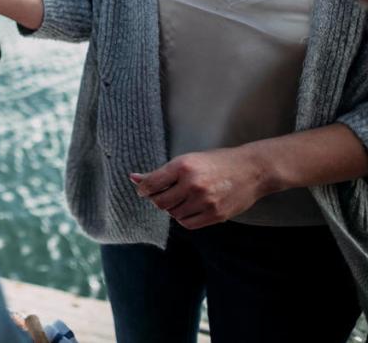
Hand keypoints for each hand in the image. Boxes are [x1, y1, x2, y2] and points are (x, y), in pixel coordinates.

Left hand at [130, 148, 267, 229]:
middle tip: (165, 194)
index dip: (143, 189)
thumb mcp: (187, 160)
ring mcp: (205, 201)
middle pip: (160, 202)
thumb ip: (160, 173)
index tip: (144, 190)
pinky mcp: (215, 214)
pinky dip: (184, 218)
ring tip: (183, 198)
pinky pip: (187, 223)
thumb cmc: (216, 162)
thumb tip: (133, 178)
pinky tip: (190, 208)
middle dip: (158, 200)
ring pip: (173, 214)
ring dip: (173, 208)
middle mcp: (192, 183)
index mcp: (183, 166)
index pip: (151, 184)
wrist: (252, 170)